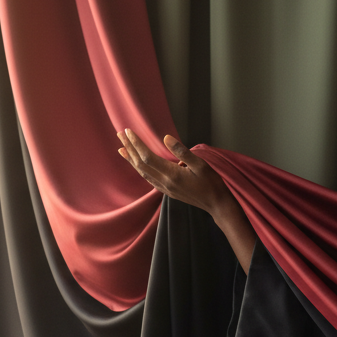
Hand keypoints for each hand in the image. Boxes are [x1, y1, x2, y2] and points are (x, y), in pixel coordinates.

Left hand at [118, 129, 235, 218]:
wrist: (216, 204)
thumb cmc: (211, 183)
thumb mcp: (200, 164)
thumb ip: (182, 151)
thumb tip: (166, 138)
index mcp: (172, 175)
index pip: (147, 157)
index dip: (136, 144)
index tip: (128, 131)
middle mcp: (164, 183)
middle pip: (141, 164)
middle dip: (129, 148)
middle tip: (119, 134)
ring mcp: (164, 188)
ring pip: (142, 172)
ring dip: (131, 159)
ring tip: (121, 148)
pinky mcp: (167, 191)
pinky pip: (148, 178)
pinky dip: (139, 169)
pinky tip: (136, 164)